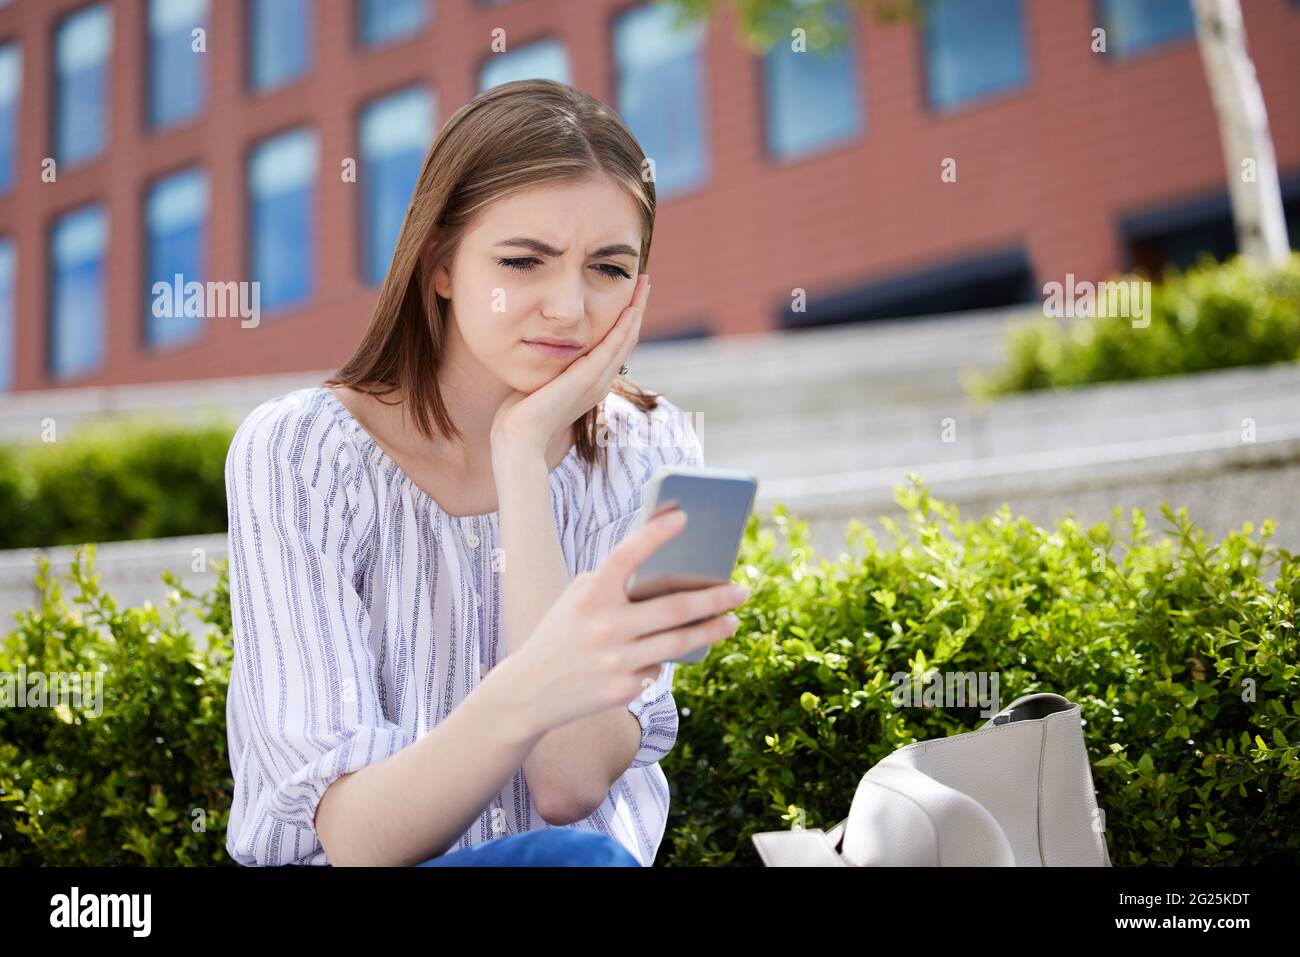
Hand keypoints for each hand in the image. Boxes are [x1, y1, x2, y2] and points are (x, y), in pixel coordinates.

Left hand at [490, 273, 649, 459]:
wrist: (520, 438)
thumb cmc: (521, 413)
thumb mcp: (541, 380)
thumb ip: (549, 364)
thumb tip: (541, 345)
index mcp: (592, 382)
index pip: (616, 345)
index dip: (625, 318)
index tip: (628, 293)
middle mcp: (601, 381)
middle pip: (627, 338)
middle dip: (637, 307)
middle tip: (644, 281)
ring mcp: (597, 381)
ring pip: (626, 339)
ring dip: (637, 309)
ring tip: (643, 284)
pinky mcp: (588, 379)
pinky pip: (613, 346)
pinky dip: (624, 325)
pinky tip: (631, 307)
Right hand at [508, 507, 749, 732]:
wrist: (528, 692)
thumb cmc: (562, 634)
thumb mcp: (577, 601)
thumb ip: (614, 585)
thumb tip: (672, 579)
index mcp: (590, 595)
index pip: (626, 555)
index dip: (655, 533)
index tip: (685, 515)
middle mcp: (604, 626)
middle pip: (674, 608)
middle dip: (715, 598)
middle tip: (742, 591)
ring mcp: (615, 660)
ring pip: (679, 642)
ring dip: (713, 629)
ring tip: (732, 620)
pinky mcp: (623, 689)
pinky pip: (658, 668)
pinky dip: (666, 658)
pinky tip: (675, 652)